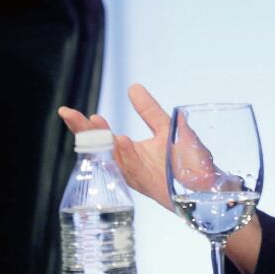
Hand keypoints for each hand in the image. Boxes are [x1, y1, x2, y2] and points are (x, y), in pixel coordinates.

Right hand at [59, 83, 174, 209]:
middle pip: (101, 148)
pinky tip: (121, 141)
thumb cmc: (184, 160)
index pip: (101, 137)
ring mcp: (140, 176)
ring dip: (105, 141)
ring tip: (94, 121)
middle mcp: (129, 165)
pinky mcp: (153, 186)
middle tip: (69, 114)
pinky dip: (128, 156)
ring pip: (115, 159)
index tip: (66, 111)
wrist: (208, 185)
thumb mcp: (165, 129)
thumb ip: (149, 111)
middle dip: (85, 132)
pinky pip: (136, 171)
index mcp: (129, 152)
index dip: (83, 125)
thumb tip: (133, 87)